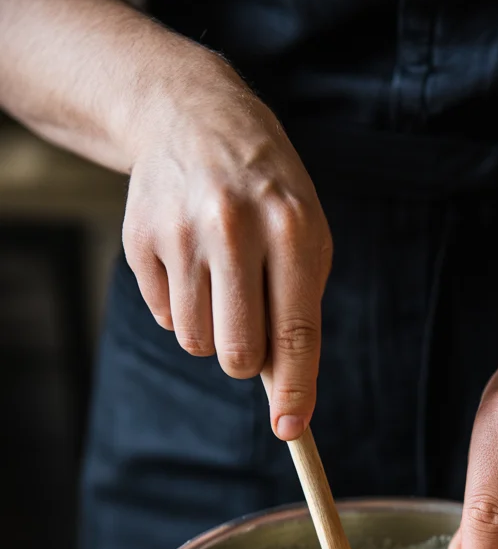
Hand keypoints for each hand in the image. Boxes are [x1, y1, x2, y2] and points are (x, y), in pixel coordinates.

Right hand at [121, 58, 331, 439]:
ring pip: (197, 342)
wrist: (194, 118)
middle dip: (247, 360)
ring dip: (213, 331)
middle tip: (251, 326)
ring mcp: (180, 234)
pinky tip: (190, 261)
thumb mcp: (305, 234)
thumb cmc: (267, 194)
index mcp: (290, 228)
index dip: (295, 389)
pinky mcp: (139, 240)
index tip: (291, 430)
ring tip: (221, 280)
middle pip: (237, 352)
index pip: (295, 331)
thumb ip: (300, 310)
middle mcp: (233, 230)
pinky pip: (164, 318)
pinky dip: (181, 307)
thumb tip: (286, 394)